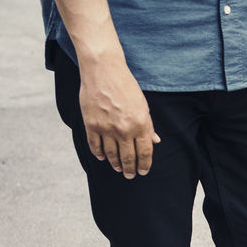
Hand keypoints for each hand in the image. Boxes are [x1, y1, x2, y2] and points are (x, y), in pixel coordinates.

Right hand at [77, 56, 159, 177]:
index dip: (144, 165)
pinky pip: (95, 145)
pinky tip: (102, 157)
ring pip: (111, 154)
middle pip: (128, 157)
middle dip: (130, 169)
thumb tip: (155, 141)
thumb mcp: (143, 105)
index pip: (145, 152)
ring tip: (118, 168)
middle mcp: (124, 129)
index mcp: (140, 124)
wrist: (104, 71)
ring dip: (115, 164)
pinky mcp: (91, 124)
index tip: (143, 171)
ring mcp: (106, 128)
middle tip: (130, 175)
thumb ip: (148, 125)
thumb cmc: (126, 86)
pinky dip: (99, 153)